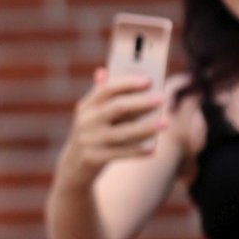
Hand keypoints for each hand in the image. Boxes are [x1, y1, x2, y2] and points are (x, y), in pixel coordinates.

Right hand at [54, 66, 166, 187]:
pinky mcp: (93, 159)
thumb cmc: (91, 135)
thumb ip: (100, 95)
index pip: (106, 89)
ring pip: (122, 133)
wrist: (73, 167)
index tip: (148, 80)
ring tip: (165, 123)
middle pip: (117, 108)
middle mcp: (85, 122)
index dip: (127, 83)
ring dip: (146, 128)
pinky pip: (120, 154)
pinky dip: (137, 151)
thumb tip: (104, 71)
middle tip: (163, 98)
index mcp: (85, 106)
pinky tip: (153, 148)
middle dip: (141, 102)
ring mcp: (88, 141)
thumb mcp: (91, 115)